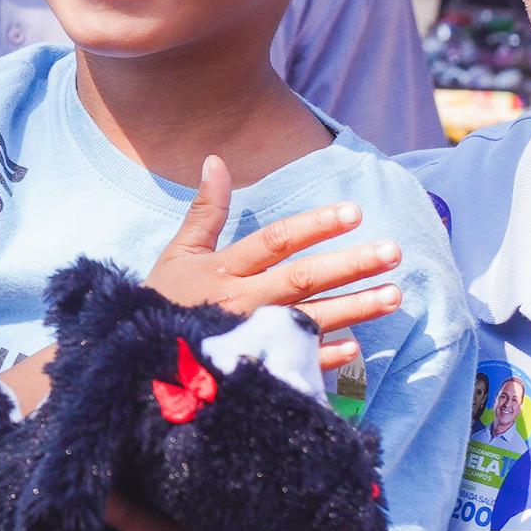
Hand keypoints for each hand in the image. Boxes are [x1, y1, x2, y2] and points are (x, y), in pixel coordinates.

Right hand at [145, 157, 399, 368]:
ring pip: (311, 319)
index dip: (316, 224)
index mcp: (224, 269)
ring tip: (394, 295)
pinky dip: (325, 357)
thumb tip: (216, 160)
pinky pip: (295, 363)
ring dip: (355, 308)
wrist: (136, 362)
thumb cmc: (162, 303)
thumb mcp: (178, 254)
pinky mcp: (253, 370)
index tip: (355, 212)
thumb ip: (205, 211)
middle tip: (393, 252)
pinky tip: (356, 347)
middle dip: (351, 265)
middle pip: (304, 278)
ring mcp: (250, 338)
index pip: (277, 240)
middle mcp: (242, 301)